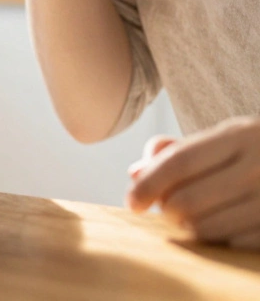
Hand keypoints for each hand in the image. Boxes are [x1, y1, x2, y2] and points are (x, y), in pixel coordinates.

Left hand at [127, 117, 259, 248]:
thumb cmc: (257, 153)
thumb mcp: (224, 139)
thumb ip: (177, 151)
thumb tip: (135, 172)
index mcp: (239, 136)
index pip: (179, 163)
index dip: (148, 184)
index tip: (132, 202)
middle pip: (187, 201)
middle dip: (167, 210)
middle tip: (167, 210)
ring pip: (206, 228)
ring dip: (190, 228)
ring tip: (196, 218)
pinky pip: (233, 244)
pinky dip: (219, 239)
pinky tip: (225, 225)